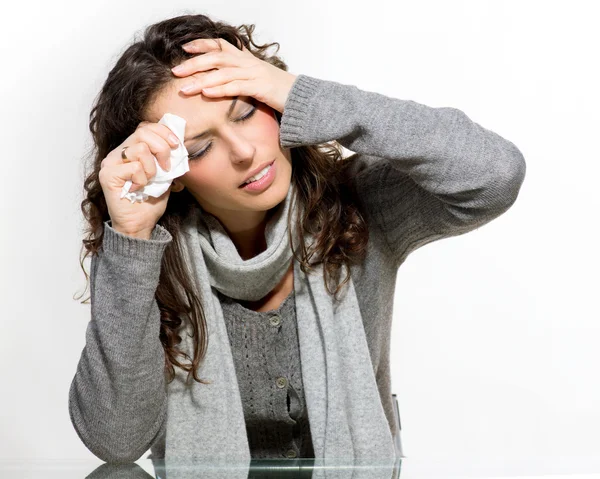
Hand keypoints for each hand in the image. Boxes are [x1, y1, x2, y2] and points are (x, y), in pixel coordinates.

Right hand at [99, 121, 177, 237]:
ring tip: (149, 181)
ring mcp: (110, 162)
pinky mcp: (107, 175)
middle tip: (166, 167)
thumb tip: (178, 142)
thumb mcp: (165, 174)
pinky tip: (138, 188)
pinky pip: (134, 167)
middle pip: (143, 132)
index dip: (164, 132)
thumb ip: (167, 157)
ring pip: (139, 148)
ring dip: (152, 167)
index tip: (177, 146)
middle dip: (162, 148)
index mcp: (131, 149)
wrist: (140, 224)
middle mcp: (118, 152)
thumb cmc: (150, 200)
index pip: (146, 127)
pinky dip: (142, 179)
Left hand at [170, 38, 296, 113]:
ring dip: (201, 80)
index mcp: (246, 59)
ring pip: (222, 73)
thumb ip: (240, 77)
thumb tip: (223, 83)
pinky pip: (236, 87)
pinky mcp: (259, 87)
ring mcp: (253, 74)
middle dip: (194, 64)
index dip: (202, 45)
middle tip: (176, 72)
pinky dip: (219, 90)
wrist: (301, 98)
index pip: (220, 46)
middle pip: (215, 58)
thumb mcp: (257, 79)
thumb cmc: (278, 92)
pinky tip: (206, 93)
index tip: (184, 49)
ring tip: (185, 88)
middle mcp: (247, 63)